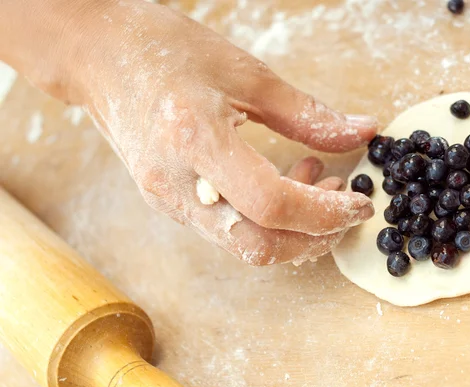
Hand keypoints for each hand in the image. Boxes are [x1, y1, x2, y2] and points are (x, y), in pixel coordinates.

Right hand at [65, 1, 375, 264]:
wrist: (98, 56)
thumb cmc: (165, 50)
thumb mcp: (247, 72)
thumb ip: (308, 113)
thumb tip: (363, 132)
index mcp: (195, 140)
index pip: (271, 204)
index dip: (324, 212)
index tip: (358, 202)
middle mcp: (176, 183)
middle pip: (256, 246)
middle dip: (312, 239)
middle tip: (344, 208)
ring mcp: (166, 199)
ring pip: (241, 246)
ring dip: (291, 230)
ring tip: (318, 181)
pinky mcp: (166, 201)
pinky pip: (225, 230)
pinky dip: (264, 220)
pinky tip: (283, 183)